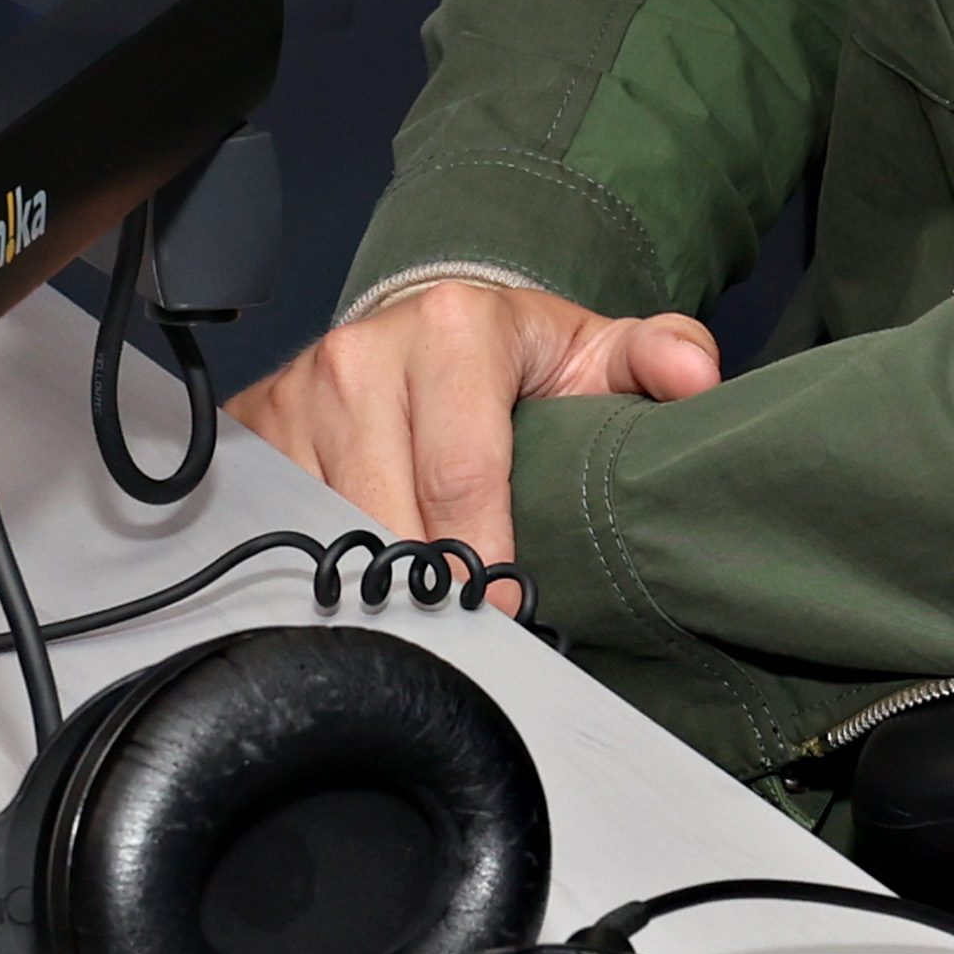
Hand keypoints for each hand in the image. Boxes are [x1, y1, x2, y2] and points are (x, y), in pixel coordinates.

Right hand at [225, 281, 718, 591]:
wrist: (427, 322)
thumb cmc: (515, 354)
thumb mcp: (592, 349)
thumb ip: (659, 357)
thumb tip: (697, 378)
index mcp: (453, 328)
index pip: (462, 475)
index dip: (485, 557)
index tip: (506, 608)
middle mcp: (362, 354)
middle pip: (388, 515)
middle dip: (428, 582)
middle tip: (465, 631)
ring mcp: (298, 393)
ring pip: (326, 529)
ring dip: (370, 582)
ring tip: (413, 614)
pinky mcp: (256, 430)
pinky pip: (275, 523)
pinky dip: (310, 567)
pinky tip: (351, 589)